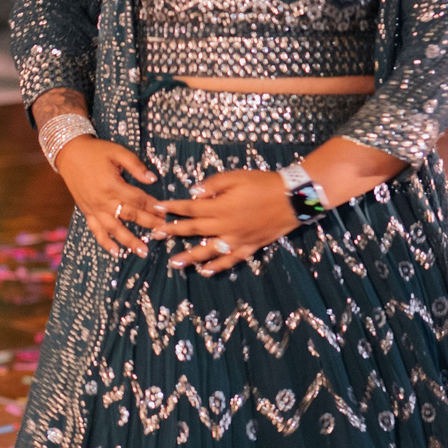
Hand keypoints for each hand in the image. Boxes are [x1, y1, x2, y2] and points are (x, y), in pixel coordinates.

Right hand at [54, 137, 169, 256]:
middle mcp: (103, 200)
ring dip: (129, 241)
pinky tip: (116, 252)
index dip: (153, 206)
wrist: (69, 153)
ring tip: (143, 251)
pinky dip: (105, 242)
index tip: (166, 213)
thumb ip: (135, 165)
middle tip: (164, 232)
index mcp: (112, 184)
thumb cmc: (95, 151)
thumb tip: (153, 179)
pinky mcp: (87, 212)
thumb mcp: (117, 152)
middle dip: (148, 224)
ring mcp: (94, 208)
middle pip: (130, 215)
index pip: (138, 199)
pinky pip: (96, 230)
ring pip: (114, 228)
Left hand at [156, 168, 299, 273]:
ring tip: (173, 263)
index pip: (189, 208)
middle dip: (172, 232)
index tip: (156, 208)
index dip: (171, 208)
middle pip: (193, 230)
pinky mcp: (249, 246)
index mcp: (220, 207)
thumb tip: (193, 193)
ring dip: (189, 257)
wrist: (293, 198)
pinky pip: (231, 260)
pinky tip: (206, 271)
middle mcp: (225, 226)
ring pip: (208, 251)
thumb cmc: (263, 183)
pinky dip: (218, 266)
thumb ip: (213, 185)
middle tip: (155, 236)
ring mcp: (237, 239)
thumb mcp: (236, 176)